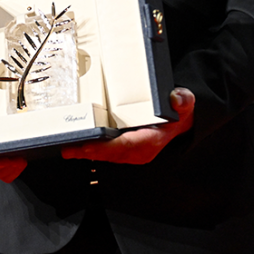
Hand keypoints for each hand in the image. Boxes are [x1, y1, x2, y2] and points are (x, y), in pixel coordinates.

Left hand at [61, 88, 194, 164]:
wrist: (178, 122)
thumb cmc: (177, 114)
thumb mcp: (184, 104)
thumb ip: (182, 100)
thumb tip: (175, 98)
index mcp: (152, 141)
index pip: (127, 146)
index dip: (107, 148)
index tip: (90, 147)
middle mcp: (140, 150)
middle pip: (111, 154)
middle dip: (90, 152)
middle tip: (69, 148)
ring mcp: (131, 152)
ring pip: (106, 155)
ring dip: (87, 153)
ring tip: (68, 148)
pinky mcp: (123, 149)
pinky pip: (106, 152)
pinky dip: (91, 150)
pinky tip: (76, 146)